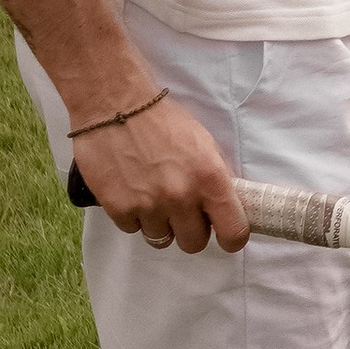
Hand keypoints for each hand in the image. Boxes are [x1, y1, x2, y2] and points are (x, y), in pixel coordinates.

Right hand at [75, 93, 245, 251]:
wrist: (116, 105)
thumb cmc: (163, 120)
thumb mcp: (204, 144)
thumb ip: (216, 179)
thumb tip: (226, 207)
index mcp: (210, 179)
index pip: (233, 232)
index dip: (231, 239)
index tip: (225, 235)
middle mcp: (181, 196)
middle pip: (194, 244)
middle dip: (190, 230)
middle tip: (183, 212)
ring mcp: (148, 205)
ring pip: (161, 238)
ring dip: (159, 223)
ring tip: (152, 196)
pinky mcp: (118, 208)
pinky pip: (132, 229)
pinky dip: (133, 216)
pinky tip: (131, 191)